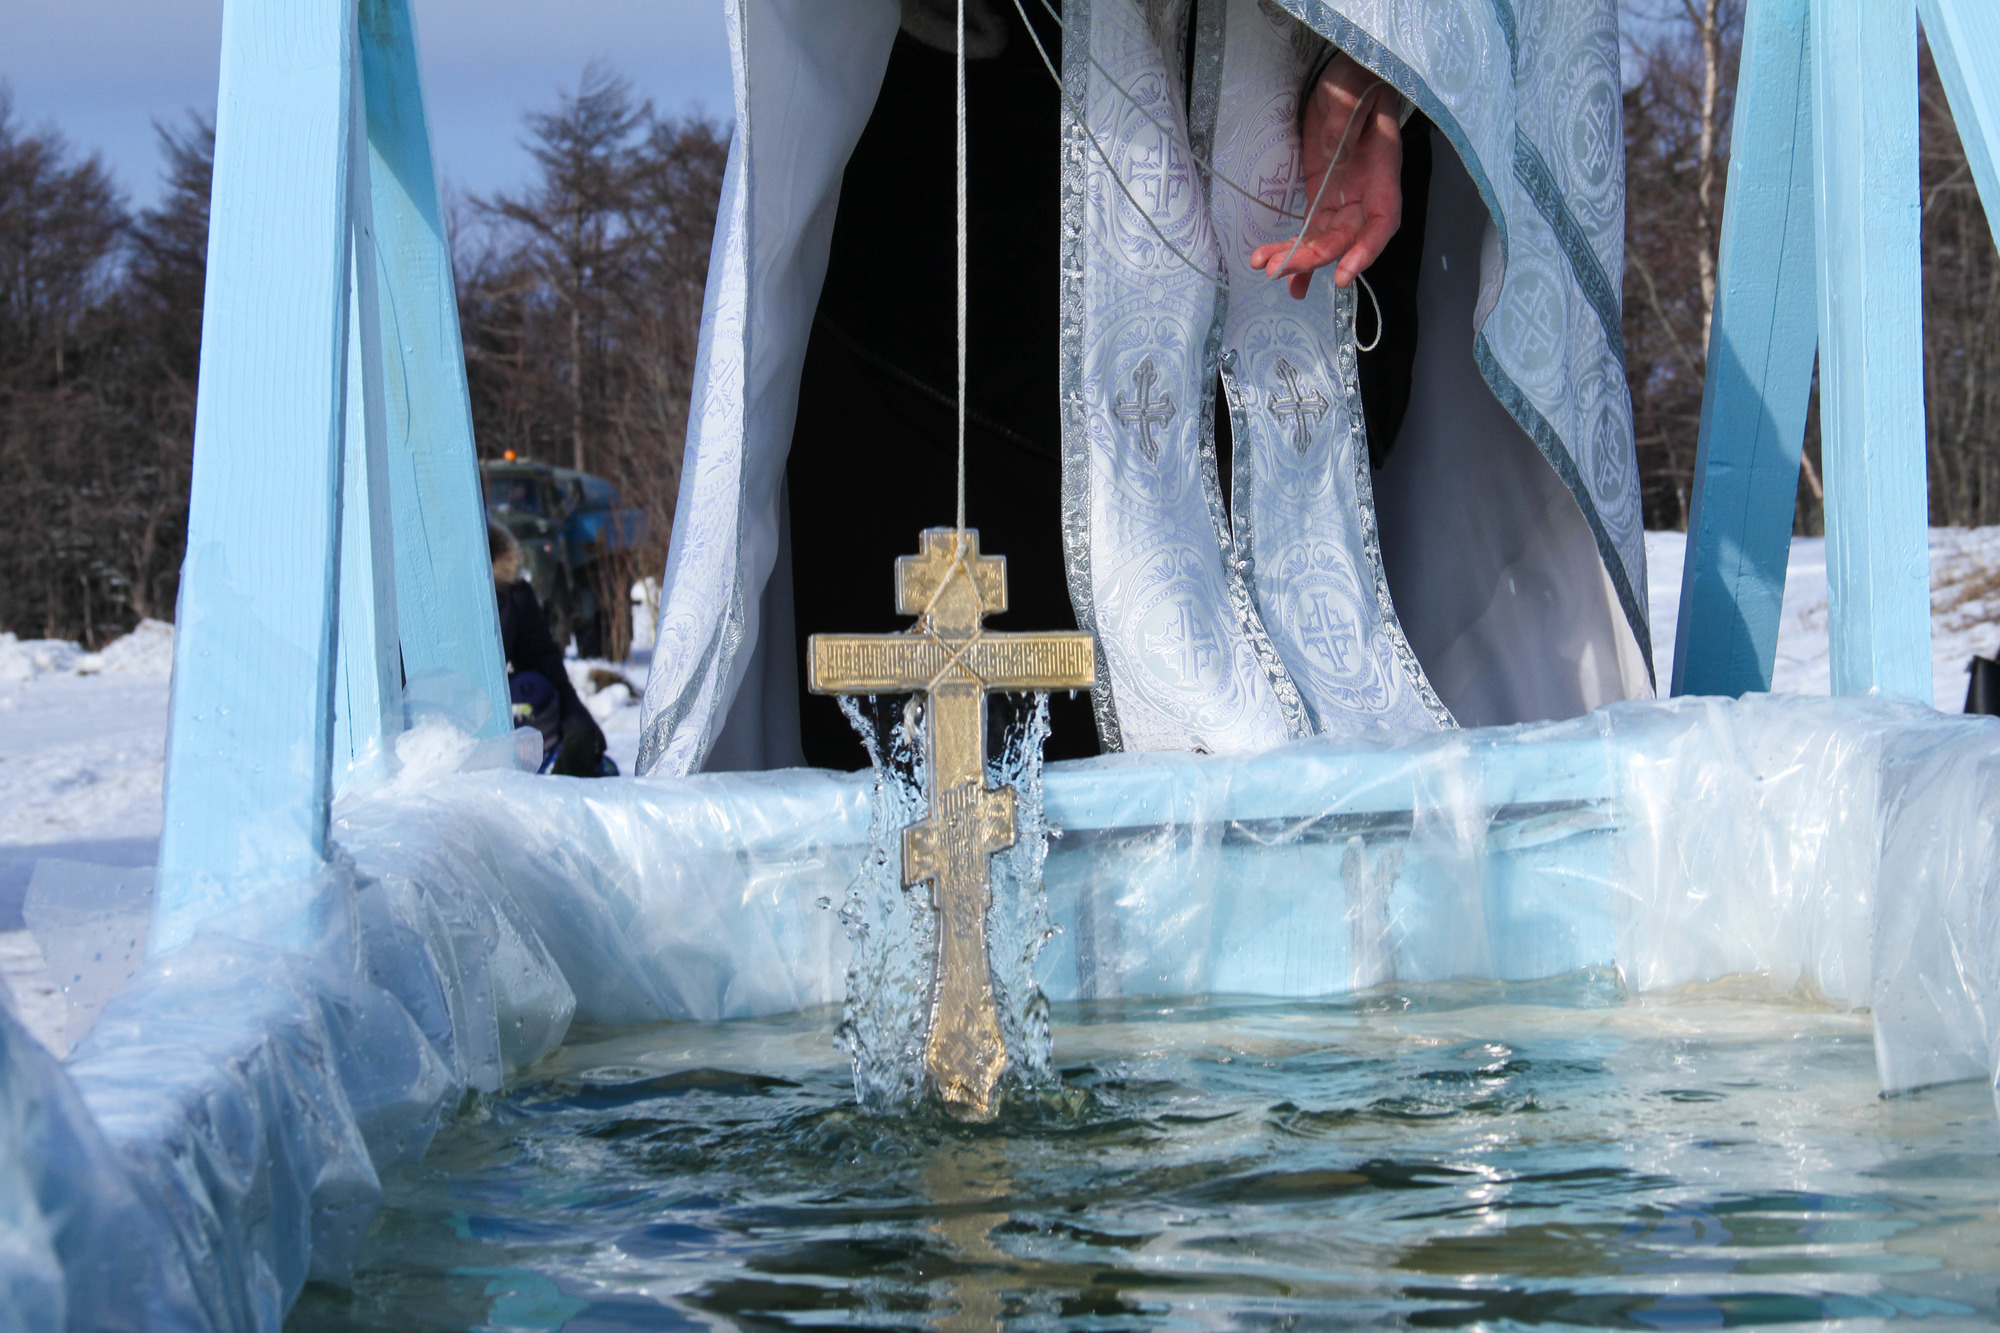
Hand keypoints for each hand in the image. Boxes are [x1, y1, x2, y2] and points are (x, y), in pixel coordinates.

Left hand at [1248, 52, 1402, 298]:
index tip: (1344, 272)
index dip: (1366, 249)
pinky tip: (1276, 269)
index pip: (1382, 220)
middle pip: (1345, 237)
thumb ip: (1346, 116)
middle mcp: (1364, 192)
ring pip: (1323, 240)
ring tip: (1268, 271)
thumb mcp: (1352, 88)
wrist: (1345, 78)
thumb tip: (1332, 147)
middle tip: (1281, 269)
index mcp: (1381, 169)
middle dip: (1315, 257)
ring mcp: (1341, 196)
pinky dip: (1296, 252)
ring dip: (1298, 259)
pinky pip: (1310, 230)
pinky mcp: (1320, 195)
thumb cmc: (1357, 79)